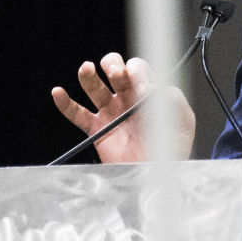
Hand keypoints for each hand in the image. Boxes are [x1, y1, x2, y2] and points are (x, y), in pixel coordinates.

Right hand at [51, 51, 195, 161]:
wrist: (156, 175)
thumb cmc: (170, 148)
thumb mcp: (182, 121)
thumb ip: (174, 99)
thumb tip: (155, 87)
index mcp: (147, 91)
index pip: (138, 69)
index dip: (138, 73)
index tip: (143, 90)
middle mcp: (127, 97)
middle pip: (114, 68)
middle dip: (113, 65)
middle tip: (117, 74)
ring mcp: (110, 112)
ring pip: (94, 86)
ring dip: (88, 74)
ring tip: (87, 69)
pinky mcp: (97, 129)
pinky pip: (77, 113)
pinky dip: (65, 103)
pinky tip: (59, 93)